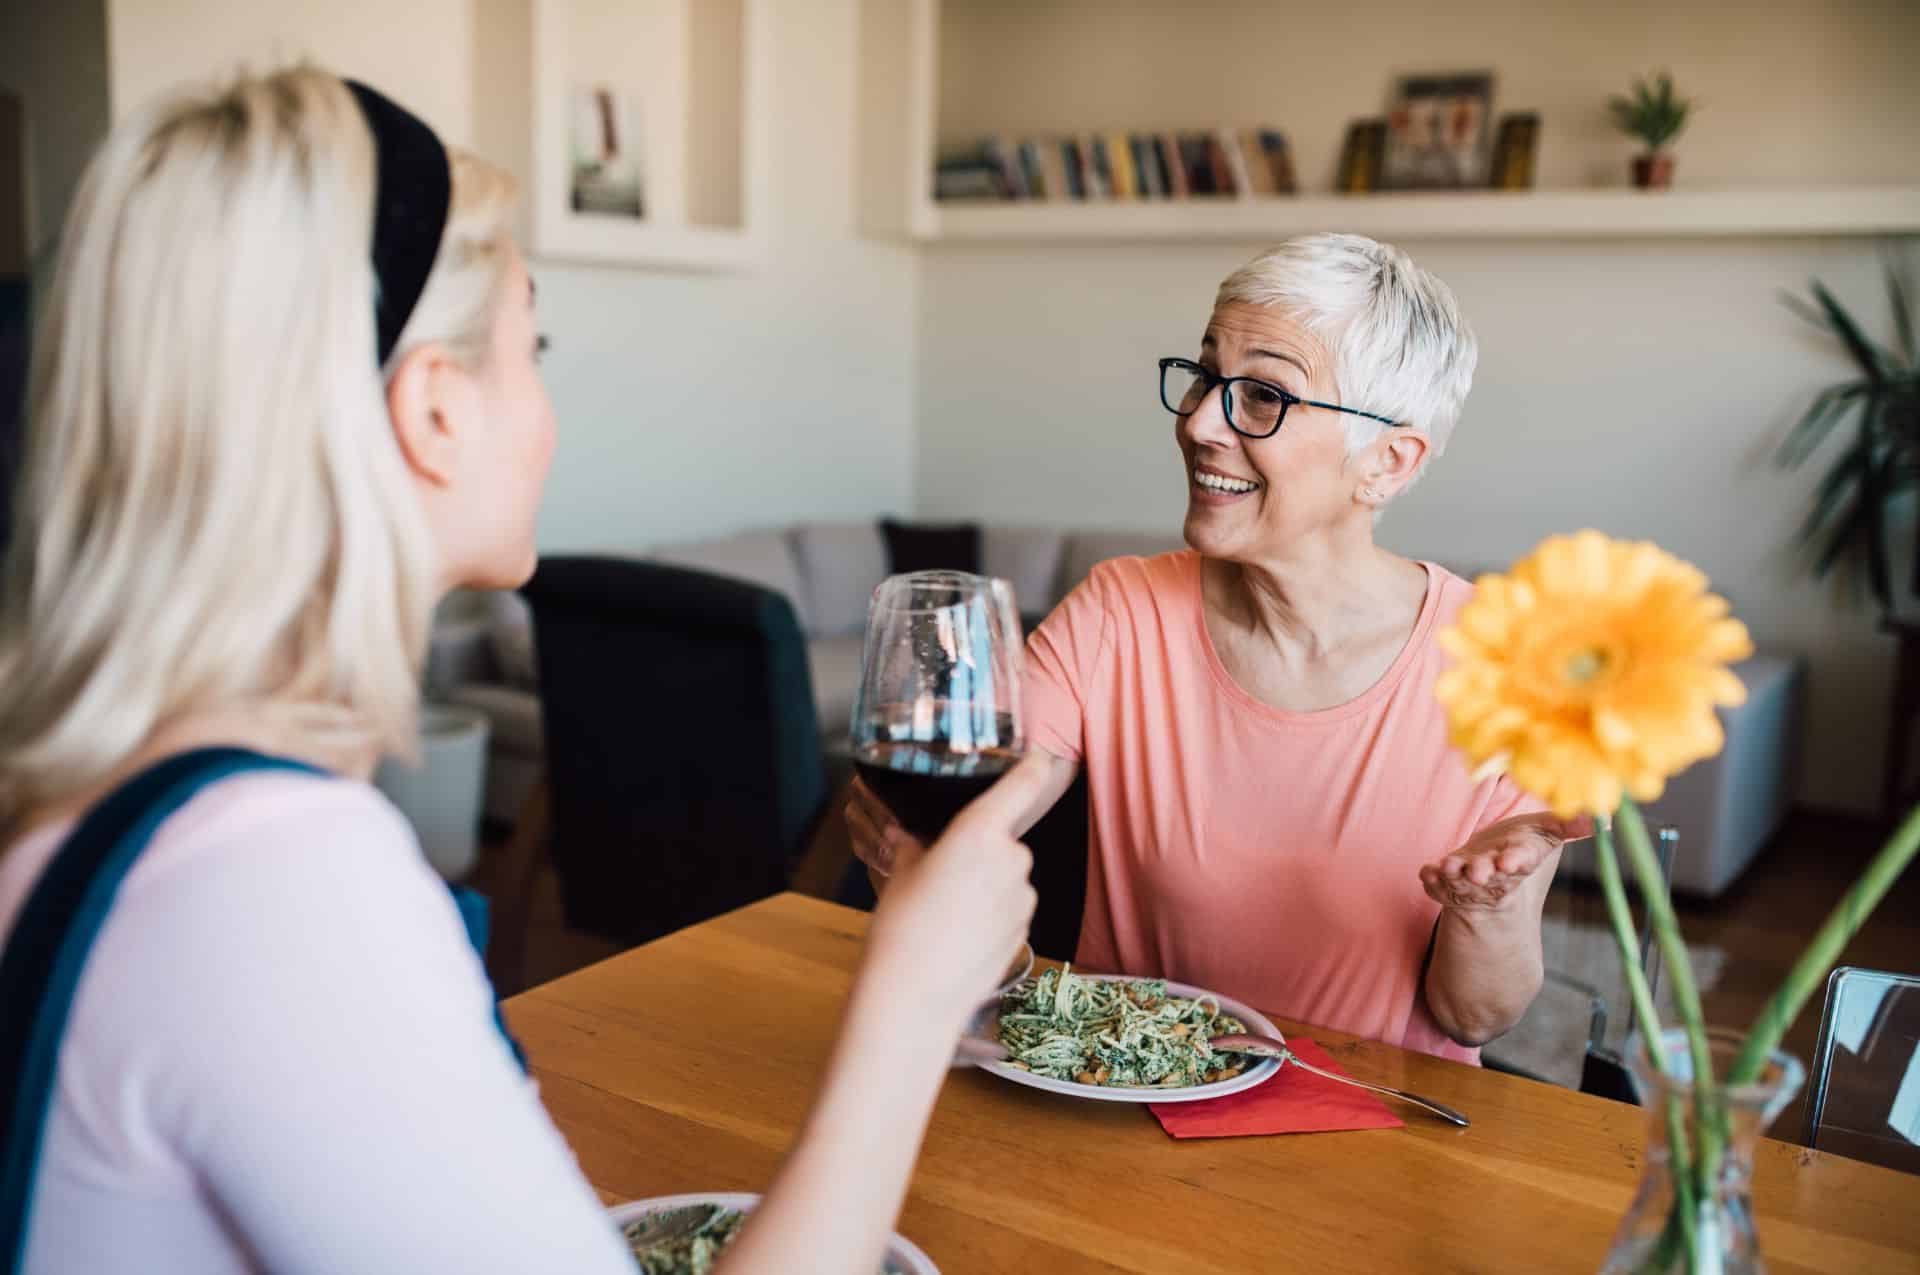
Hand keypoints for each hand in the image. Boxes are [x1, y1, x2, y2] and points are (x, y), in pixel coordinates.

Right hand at [860, 754, 1046, 1022]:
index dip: (1032, 764)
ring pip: (1008, 876)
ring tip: (946, 913)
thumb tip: (915, 840)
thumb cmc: (901, 928)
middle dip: (981, 851)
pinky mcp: (1026, 929)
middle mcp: (1011, 859)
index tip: (1038, 751)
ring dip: (986, 885)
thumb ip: (917, 846)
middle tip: (943, 874)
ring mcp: (1023, 897)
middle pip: (1005, 839)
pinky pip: (1010, 907)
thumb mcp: (902, 874)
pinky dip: (991, 913)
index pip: (1022, 784)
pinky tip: (960, 934)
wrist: (914, 996)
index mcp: (980, 832)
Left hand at [1419, 812, 1593, 913]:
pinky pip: (1436, 883)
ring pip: (1460, 880)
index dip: (1514, 861)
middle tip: (1476, 871)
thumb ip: (1569, 825)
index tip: (1509, 861)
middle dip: (1482, 873)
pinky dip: (1431, 879)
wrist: (1493, 866)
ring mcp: (1468, 879)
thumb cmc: (1522, 843)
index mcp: (1518, 860)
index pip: (1519, 861)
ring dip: (1454, 875)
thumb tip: (1603, 818)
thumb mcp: (1547, 831)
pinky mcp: (1446, 880)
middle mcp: (1493, 872)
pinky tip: (1426, 871)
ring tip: (1447, 867)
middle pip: (1489, 874)